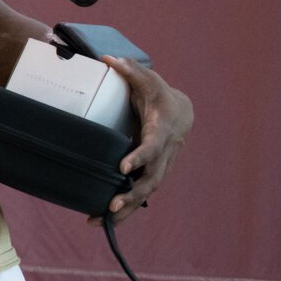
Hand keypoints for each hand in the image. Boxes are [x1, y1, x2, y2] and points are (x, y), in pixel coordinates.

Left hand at [99, 57, 192, 224]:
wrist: (181, 111)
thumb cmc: (158, 94)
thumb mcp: (147, 79)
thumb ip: (130, 70)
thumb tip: (108, 59)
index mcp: (163, 129)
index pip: (153, 146)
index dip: (141, 156)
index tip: (123, 167)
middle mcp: (165, 152)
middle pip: (152, 179)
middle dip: (132, 195)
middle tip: (110, 206)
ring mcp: (161, 166)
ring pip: (147, 192)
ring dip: (126, 209)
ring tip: (99, 221)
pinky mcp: (153, 173)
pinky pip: (141, 194)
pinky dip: (126, 209)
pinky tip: (103, 221)